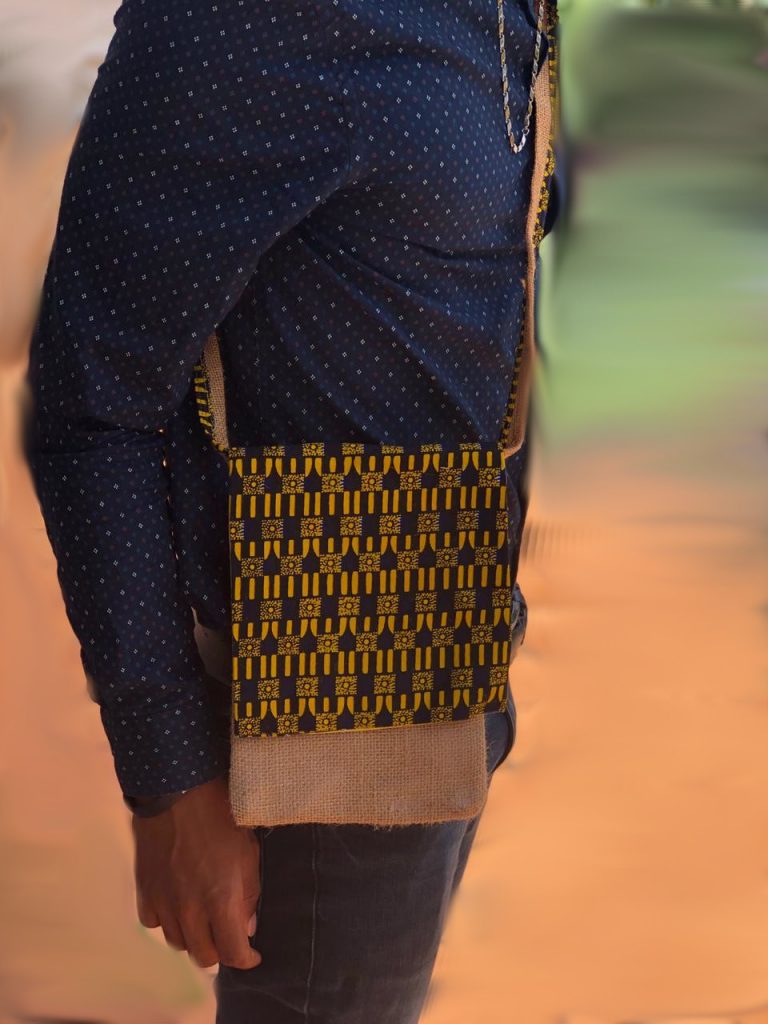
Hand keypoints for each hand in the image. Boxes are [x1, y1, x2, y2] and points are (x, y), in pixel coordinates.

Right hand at [131, 774, 261, 969]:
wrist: (178, 791)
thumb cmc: (223, 816)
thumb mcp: (249, 852)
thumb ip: (249, 894)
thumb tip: (247, 926)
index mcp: (221, 901)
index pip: (232, 952)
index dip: (246, 958)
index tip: (252, 953)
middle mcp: (189, 910)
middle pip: (202, 955)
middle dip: (220, 950)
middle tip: (228, 935)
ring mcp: (163, 902)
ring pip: (177, 941)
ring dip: (193, 937)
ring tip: (203, 921)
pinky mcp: (144, 889)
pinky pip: (153, 922)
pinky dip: (167, 920)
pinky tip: (176, 906)